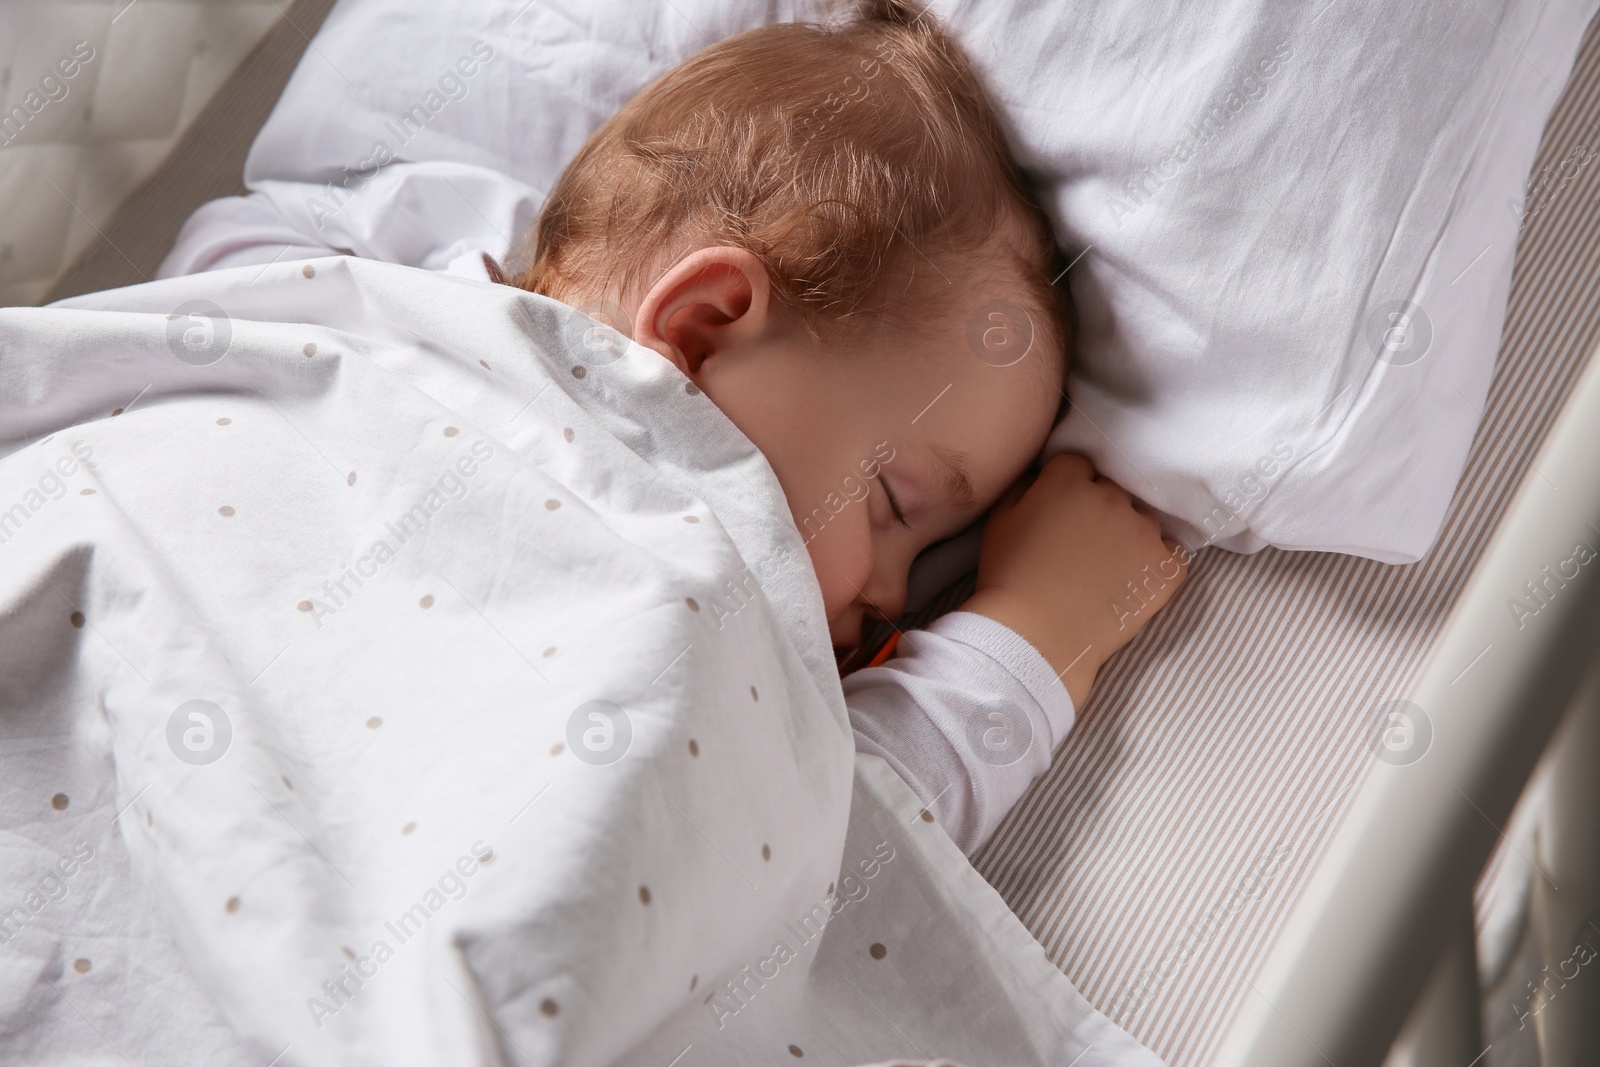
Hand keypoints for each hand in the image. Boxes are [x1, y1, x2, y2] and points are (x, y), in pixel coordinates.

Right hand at [960, 453, 1187, 710]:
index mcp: (1069, 482)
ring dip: (1126, 534)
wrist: (1035, 635)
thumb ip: (1027, 487)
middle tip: (1079, 544)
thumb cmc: (1009, 579)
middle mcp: (1111, 498)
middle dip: (1097, 510)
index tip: (1059, 513)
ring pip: (1141, 519)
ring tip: (1104, 568)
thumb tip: (1045, 478)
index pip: (1078, 465)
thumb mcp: (1000, 520)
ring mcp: (1142, 532)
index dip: (1067, 488)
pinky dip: (1156, 561)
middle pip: (1112, 490)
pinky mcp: (1164, 567)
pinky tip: (1132, 578)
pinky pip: (1170, 552)